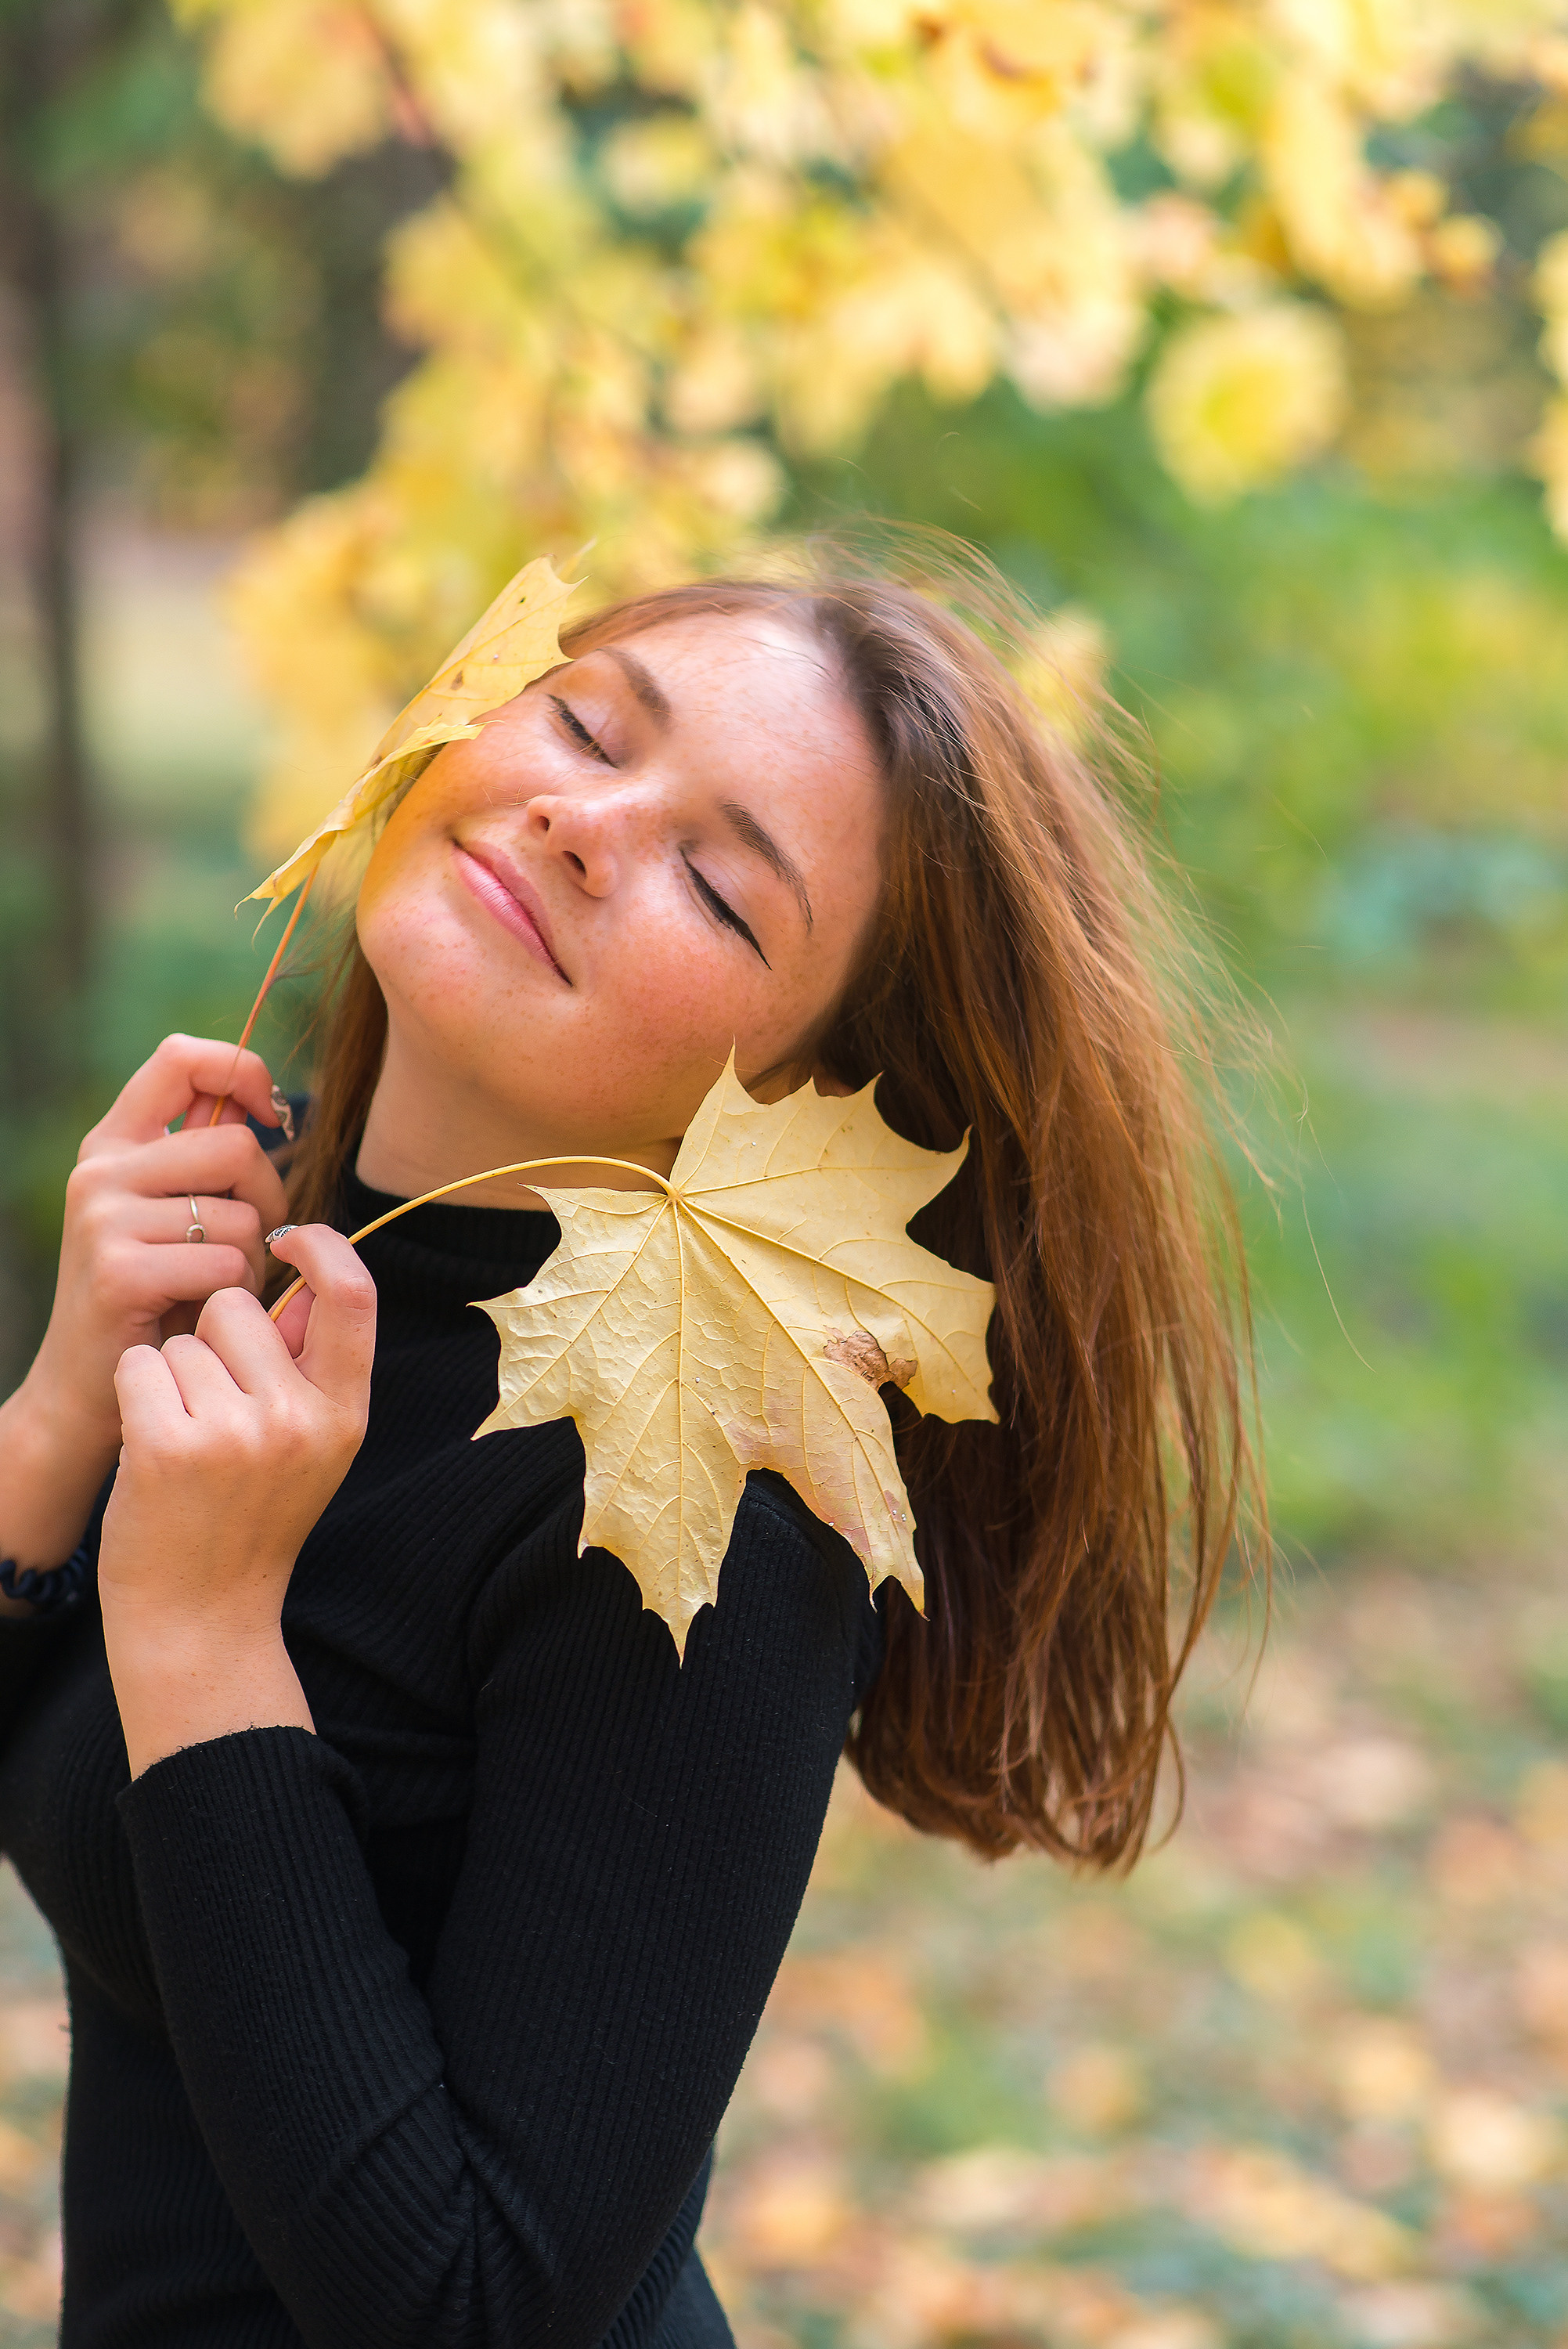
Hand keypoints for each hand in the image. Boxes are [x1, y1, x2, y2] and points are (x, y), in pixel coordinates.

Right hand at [0, 1035, 289, 1569]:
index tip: (271, 1115)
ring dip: (252, 1260)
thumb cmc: (157, 1300)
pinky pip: (223, 1264)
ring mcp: (103, 1217)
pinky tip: (199, 1316)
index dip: (242, 1071)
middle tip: (252, 1246)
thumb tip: (268, 1111)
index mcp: (116, 1142)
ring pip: (240, 1214)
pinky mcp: (117, 1269)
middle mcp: (101, 1169)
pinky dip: (232, 1296)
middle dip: (269, 1197)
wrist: (91, 1391)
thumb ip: (207, 1160)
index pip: (182, 1059)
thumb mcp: (174, 1217)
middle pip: (236, 1146)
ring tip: (214, 1291)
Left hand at [100, 1226, 374, 1776]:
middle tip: (214, 1408)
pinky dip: (134, 1393)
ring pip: (184, 1337)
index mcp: (346, 1413)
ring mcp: (236, 1434)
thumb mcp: (312, 1446)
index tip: (288, 1235)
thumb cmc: (251, 1518)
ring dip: (170, 1373)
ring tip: (185, 1438)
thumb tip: (302, 1277)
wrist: (202, 1618)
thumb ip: (313, 1363)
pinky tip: (148, 1445)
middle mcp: (299, 1419)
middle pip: (240, 1304)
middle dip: (213, 1336)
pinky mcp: (169, 1446)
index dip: (323, 1247)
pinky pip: (141, 1365)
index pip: (356, 1293)